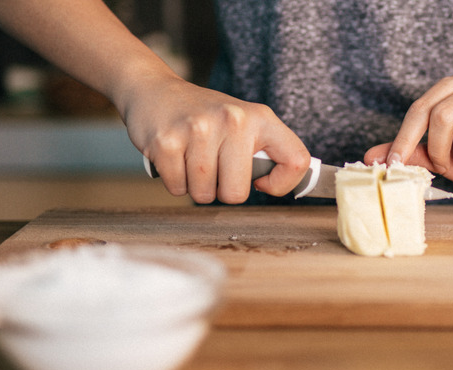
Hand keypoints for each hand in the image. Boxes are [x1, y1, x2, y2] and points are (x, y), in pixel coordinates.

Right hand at [120, 77, 309, 203]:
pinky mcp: (167, 142)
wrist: (155, 91)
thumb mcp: (246, 123)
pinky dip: (175, 182)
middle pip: (236, 194)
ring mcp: (199, 130)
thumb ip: (268, 152)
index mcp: (261, 117)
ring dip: (196, 186)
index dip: (283, 184)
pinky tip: (175, 157)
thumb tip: (284, 187)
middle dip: (222, 190)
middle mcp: (233, 120)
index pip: (296, 161)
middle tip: (214, 167)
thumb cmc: (206, 117)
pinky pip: (177, 188)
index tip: (262, 182)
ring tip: (192, 158)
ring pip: (204, 194)